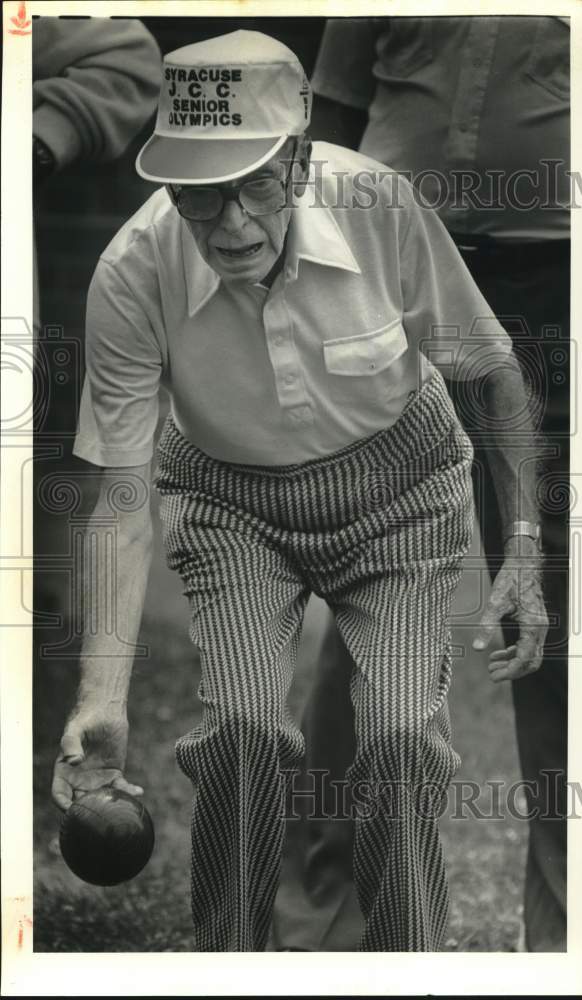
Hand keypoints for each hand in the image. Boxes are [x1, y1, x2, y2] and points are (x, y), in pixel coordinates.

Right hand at [51, 705, 142, 811]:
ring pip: (101, 800)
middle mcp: (79, 779)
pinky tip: (138, 791)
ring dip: (109, 806)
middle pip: (80, 803)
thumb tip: (75, 760)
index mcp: (64, 771)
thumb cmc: (86, 718)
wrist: (105, 710)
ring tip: (120, 804)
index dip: (64, 805)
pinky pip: (120, 788)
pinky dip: (128, 792)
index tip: (73, 811)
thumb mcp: (74, 729)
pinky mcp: (114, 774)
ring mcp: (97, 779)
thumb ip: (70, 744)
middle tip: (101, 812)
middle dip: (88, 811)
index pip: (59, 794)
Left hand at [472, 546, 547, 682]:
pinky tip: (499, 654)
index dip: (510, 671)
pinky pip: (529, 646)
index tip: (494, 676)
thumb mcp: (495, 603)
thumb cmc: (511, 580)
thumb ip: (486, 626)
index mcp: (533, 626)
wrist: (523, 565)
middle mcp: (540, 629)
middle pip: (531, 661)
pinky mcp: (535, 624)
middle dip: (512, 671)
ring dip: (513, 663)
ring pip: (531, 655)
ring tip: (492, 665)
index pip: (525, 658)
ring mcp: (539, 627)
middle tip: (492, 674)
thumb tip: (477, 647)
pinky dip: (515, 653)